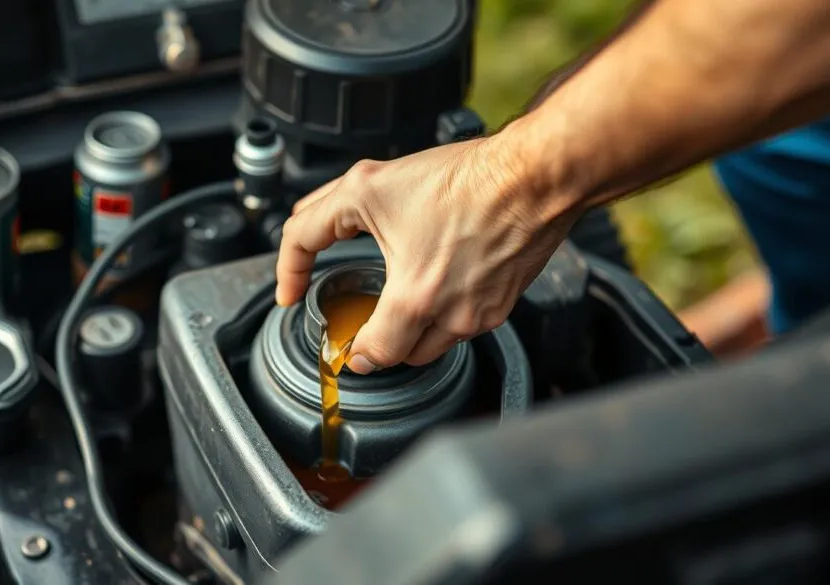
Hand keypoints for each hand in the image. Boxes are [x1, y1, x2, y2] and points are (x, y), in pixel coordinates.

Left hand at [276, 130, 580, 373]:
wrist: (534, 176)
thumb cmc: (462, 180)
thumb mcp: (368, 187)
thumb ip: (318, 219)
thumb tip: (296, 239)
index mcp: (414, 298)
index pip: (373, 354)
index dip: (350, 352)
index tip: (341, 347)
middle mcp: (452, 317)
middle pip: (403, 357)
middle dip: (382, 342)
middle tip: (368, 322)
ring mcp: (482, 315)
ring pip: (436, 345)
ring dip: (415, 331)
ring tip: (407, 296)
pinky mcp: (505, 306)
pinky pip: (466, 326)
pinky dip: (447, 314)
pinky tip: (443, 281)